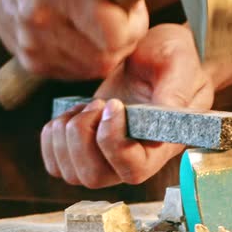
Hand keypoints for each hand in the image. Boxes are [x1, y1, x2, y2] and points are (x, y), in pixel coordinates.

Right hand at [0, 0, 147, 79]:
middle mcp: (41, 20)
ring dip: (104, 50)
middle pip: (106, 60)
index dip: (134, 24)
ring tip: (97, 18)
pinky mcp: (27, 59)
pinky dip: (84, 58)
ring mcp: (31, 43)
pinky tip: (80, 30)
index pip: (116, 37)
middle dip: (123, 41)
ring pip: (90, 69)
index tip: (131, 4)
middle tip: (119, 13)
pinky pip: (72, 73)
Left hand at [40, 24, 214, 187]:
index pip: (133, 171)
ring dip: (67, 134)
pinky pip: (55, 164)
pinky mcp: (85, 150)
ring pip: (71, 173)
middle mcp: (133, 159)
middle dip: (82, 136)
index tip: (114, 105)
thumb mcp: (178, 63)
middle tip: (96, 103)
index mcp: (161, 145)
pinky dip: (53, 138)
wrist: (151, 54)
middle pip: (94, 177)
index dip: (113, 143)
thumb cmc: (172, 57)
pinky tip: (74, 113)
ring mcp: (106, 159)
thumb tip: (163, 121)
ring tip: (87, 105)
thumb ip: (174, 91)